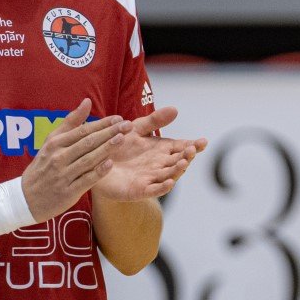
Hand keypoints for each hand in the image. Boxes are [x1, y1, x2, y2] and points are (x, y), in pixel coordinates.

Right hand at [20, 100, 131, 222]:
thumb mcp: (52, 142)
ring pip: (88, 160)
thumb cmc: (44, 165)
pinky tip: (110, 164)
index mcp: (55, 144)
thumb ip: (71, 122)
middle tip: (128, 125)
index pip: (83, 130)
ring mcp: (63, 175)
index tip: (119, 118)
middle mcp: (59, 157)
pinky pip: (85, 180)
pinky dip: (97, 172)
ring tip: (122, 139)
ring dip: (106, 149)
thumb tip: (88, 101)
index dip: (102, 124)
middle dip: (109, 133)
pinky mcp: (68, 191)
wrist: (26, 198)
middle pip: (88, 143)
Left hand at [91, 105, 205, 201]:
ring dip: (178, 170)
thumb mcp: (136, 129)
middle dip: (187, 156)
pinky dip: (163, 188)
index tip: (203, 141)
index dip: (193, 145)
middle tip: (192, 149)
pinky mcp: (138, 190)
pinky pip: (153, 191)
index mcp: (162, 149)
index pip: (182, 147)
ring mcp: (151, 178)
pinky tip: (170, 182)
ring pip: (170, 175)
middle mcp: (160, 164)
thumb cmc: (118, 145)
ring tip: (184, 162)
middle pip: (179, 161)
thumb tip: (175, 109)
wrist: (95, 163)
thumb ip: (154, 120)